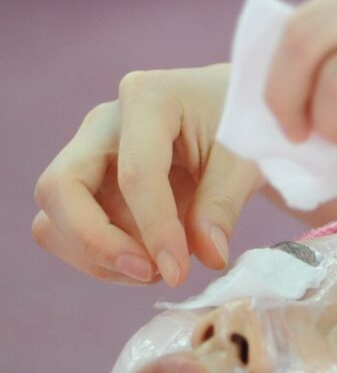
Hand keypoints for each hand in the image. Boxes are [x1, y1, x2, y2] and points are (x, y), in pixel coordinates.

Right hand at [32, 64, 264, 286]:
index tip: (179, 272)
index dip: (154, 229)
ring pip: (54, 219)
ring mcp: (89, 156)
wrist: (235, 111)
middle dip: (97, 243)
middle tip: (153, 273)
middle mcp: (102, 125)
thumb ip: (224, 206)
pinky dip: (106, 260)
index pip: (135, 174)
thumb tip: (209, 257)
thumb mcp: (246, 161)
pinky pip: (72, 233)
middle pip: (59, 190)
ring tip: (160, 268)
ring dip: (100, 258)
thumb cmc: (243, 124)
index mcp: (148, 99)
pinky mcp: (90, 187)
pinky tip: (152, 261)